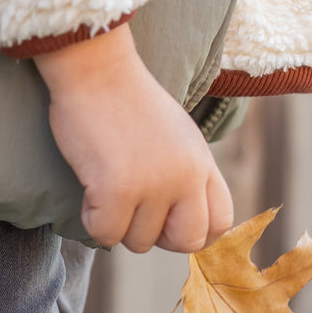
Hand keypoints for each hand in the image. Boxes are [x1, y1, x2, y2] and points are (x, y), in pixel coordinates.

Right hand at [35, 25, 233, 252]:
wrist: (96, 71)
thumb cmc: (128, 104)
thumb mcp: (176, 139)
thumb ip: (186, 177)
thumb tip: (179, 225)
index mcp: (201, 162)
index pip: (220, 221)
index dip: (195, 233)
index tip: (169, 226)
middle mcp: (185, 176)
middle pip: (187, 241)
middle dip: (158, 237)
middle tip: (135, 213)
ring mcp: (154, 184)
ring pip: (139, 242)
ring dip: (118, 223)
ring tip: (108, 185)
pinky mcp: (118, 190)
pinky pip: (106, 234)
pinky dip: (92, 219)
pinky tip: (91, 189)